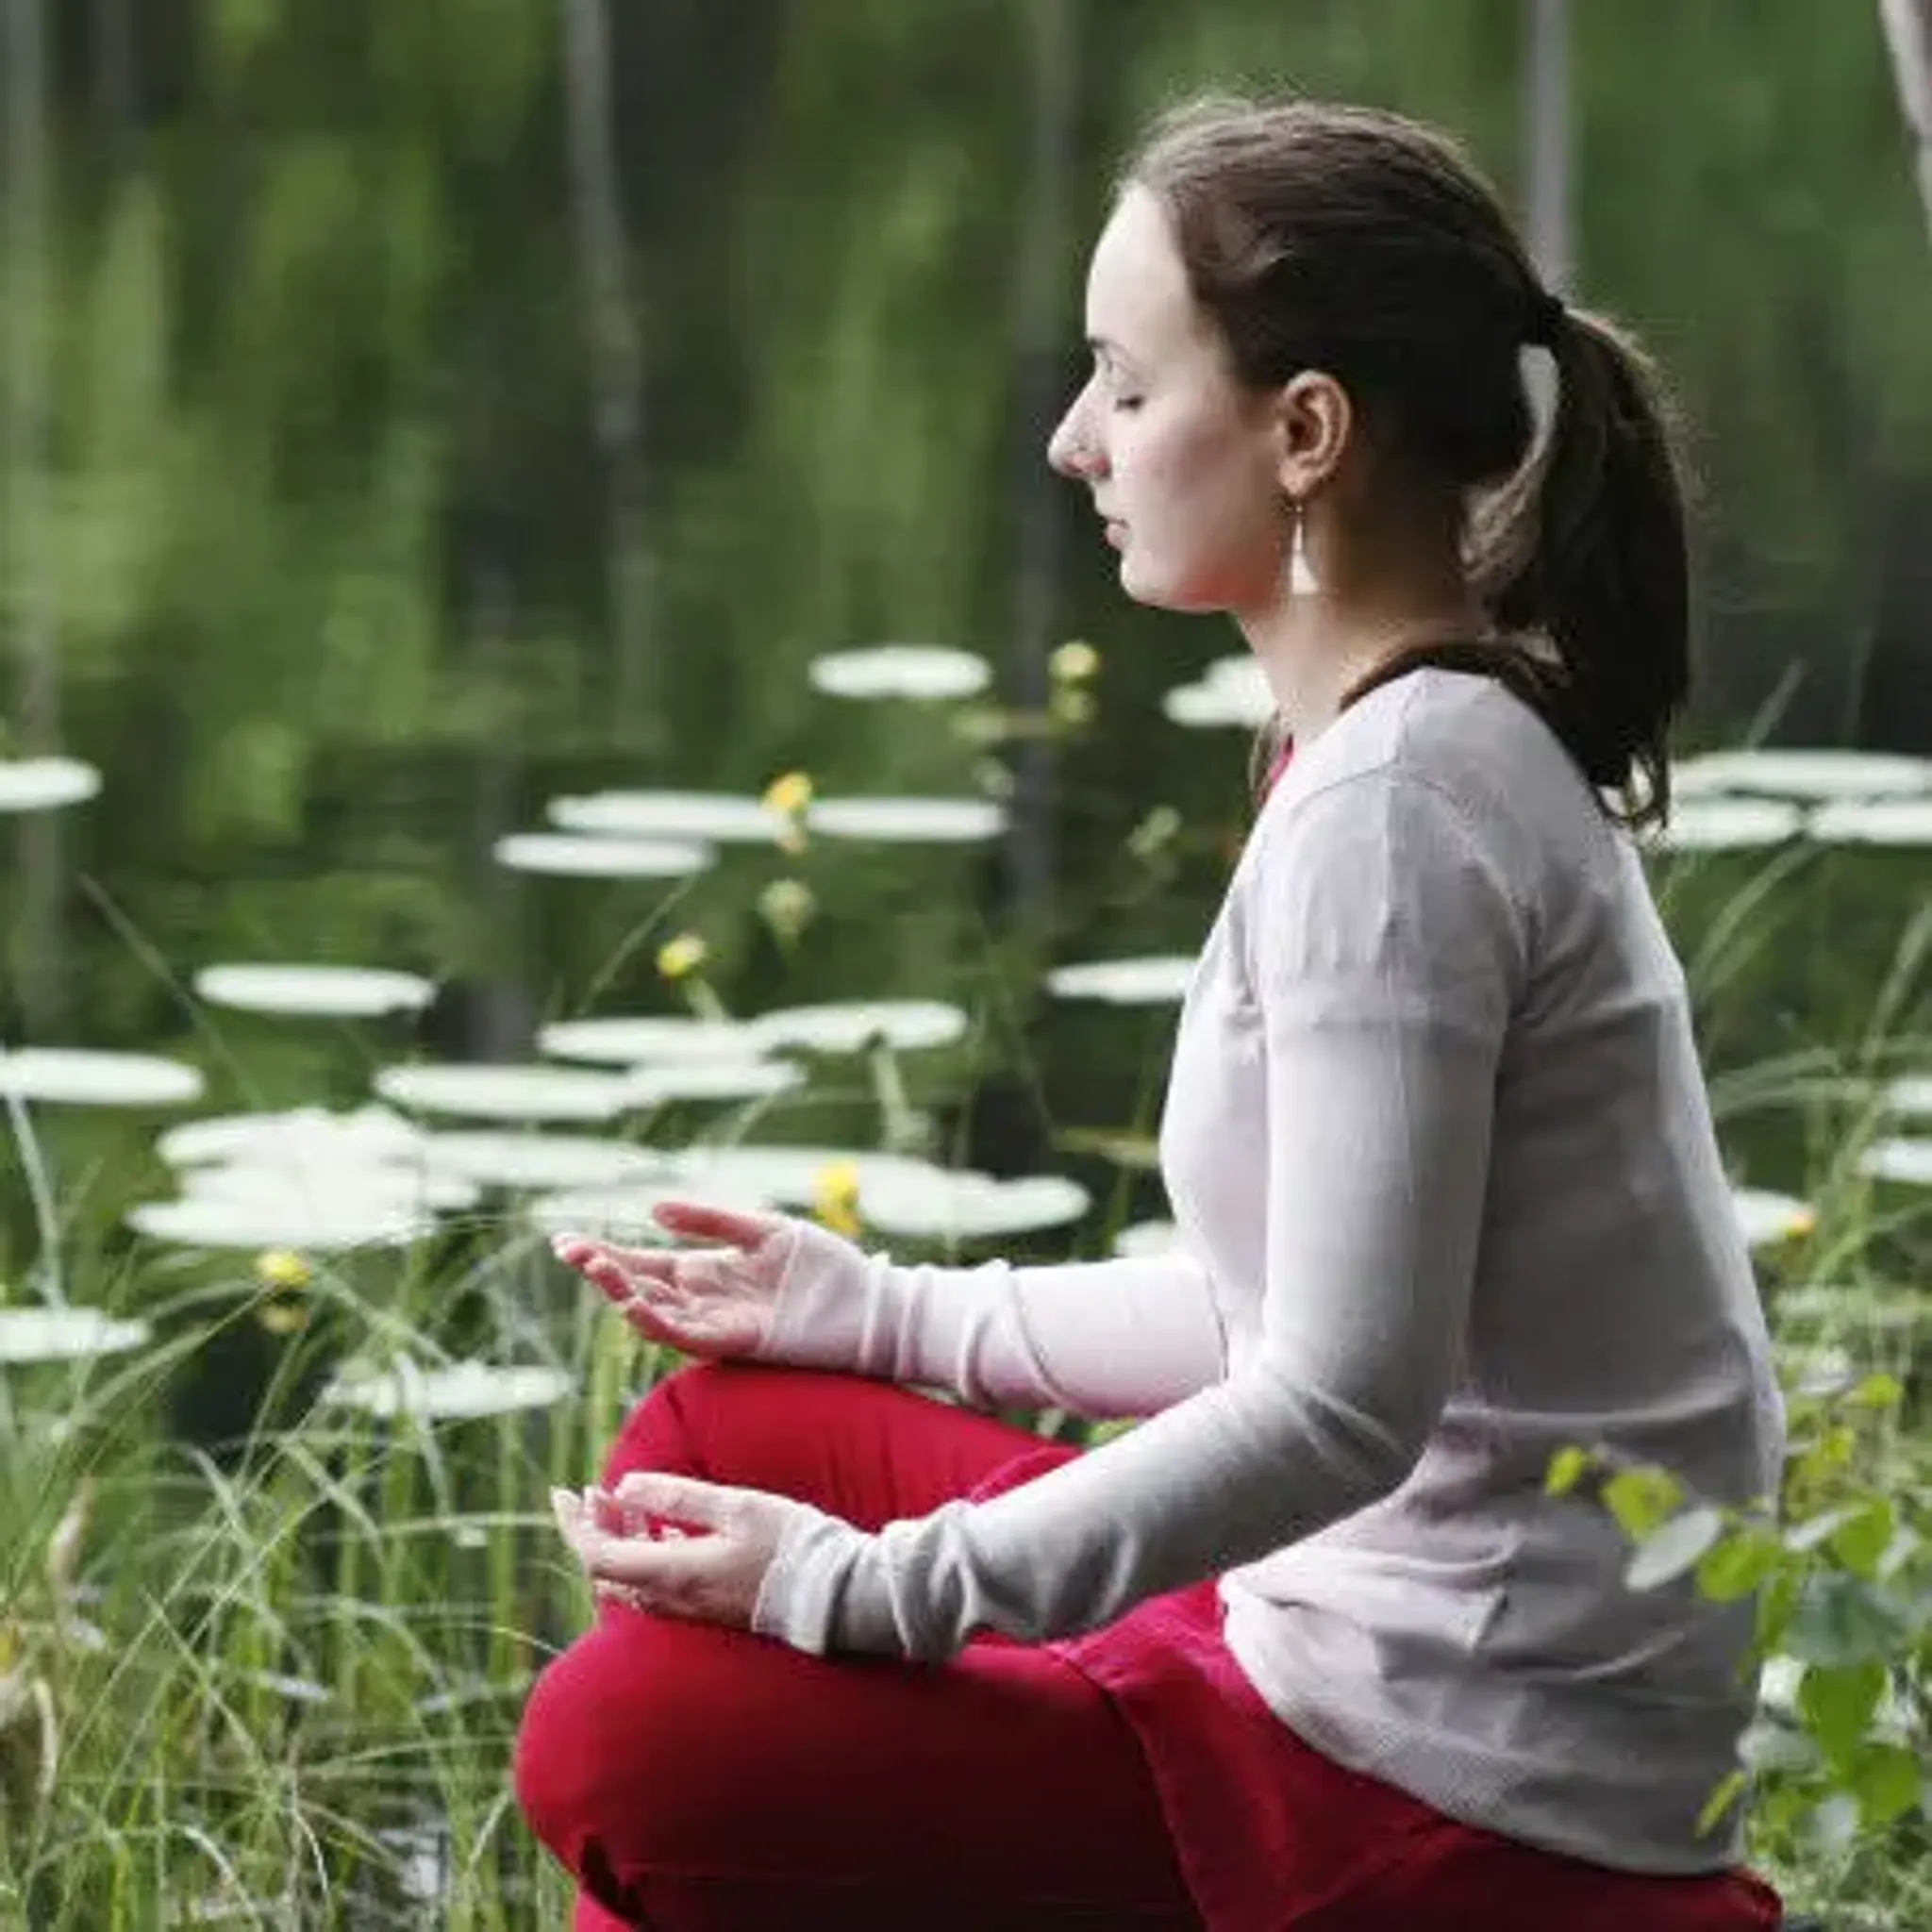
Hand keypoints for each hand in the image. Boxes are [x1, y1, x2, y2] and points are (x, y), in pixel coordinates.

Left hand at [550, 1471, 815, 1631]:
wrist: (835, 1595)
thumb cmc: (790, 1544)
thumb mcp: (735, 1506)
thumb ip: (678, 1497)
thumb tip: (625, 1486)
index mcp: (673, 1573)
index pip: (597, 1556)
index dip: (573, 1524)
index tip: (563, 1492)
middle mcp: (674, 1601)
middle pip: (609, 1571)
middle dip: (594, 1528)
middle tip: (595, 1492)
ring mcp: (692, 1611)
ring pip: (632, 1580)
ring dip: (620, 1541)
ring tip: (625, 1502)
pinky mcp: (710, 1611)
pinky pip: (658, 1587)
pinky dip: (647, 1556)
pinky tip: (664, 1532)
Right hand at [551, 1201, 800, 1360]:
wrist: (863, 1301)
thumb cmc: (818, 1264)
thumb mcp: (759, 1229)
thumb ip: (708, 1220)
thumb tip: (652, 1209)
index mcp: (700, 1271)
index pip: (638, 1263)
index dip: (601, 1254)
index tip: (562, 1243)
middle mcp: (699, 1300)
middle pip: (637, 1287)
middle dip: (602, 1271)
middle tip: (570, 1251)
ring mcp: (714, 1322)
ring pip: (655, 1312)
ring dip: (623, 1293)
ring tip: (598, 1269)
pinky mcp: (734, 1341)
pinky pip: (687, 1336)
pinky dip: (659, 1323)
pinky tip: (635, 1306)